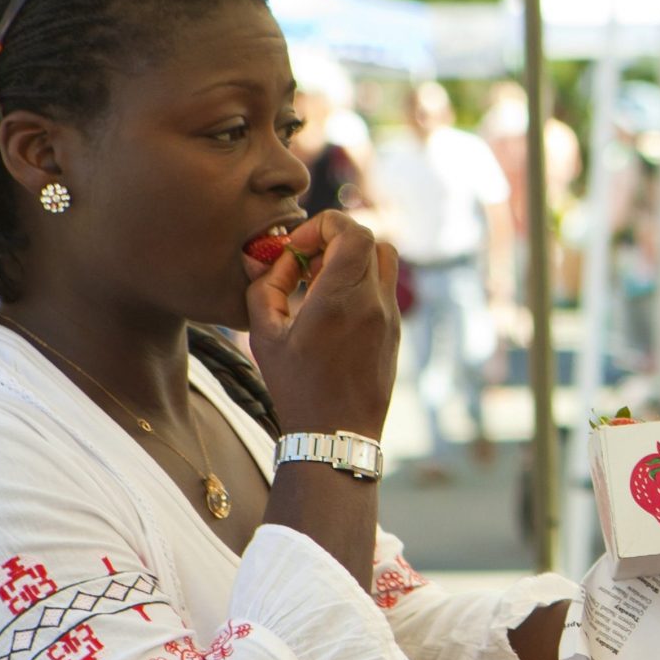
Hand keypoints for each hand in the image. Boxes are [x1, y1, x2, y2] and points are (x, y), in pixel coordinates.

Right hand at [245, 210, 399, 436]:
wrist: (337, 433)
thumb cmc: (296, 387)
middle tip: (306, 266)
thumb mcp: (264, 335)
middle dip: (335, 240)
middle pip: (370, 240)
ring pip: (384, 260)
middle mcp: (374, 302)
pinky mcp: (396, 331)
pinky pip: (385, 288)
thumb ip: (263, 286)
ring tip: (320, 285)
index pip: (352, 231)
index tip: (296, 250)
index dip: (322, 226)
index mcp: (341, 298)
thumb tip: (268, 257)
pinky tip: (334, 309)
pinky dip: (362, 283)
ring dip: (353, 259)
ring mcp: (391, 317)